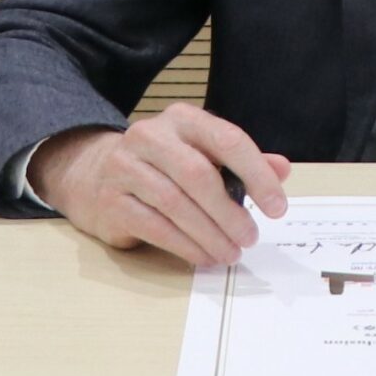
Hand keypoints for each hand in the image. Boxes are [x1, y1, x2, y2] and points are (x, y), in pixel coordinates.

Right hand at [31, 104, 290, 265]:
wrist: (93, 173)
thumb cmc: (162, 165)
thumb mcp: (201, 152)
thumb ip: (241, 161)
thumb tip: (282, 169)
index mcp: (183, 119)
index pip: (227, 140)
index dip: (257, 174)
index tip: (277, 207)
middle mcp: (150, 136)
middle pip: (198, 175)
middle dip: (230, 212)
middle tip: (251, 238)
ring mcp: (125, 167)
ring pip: (176, 204)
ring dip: (209, 234)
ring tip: (231, 253)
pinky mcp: (109, 200)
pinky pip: (153, 226)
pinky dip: (184, 246)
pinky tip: (203, 256)